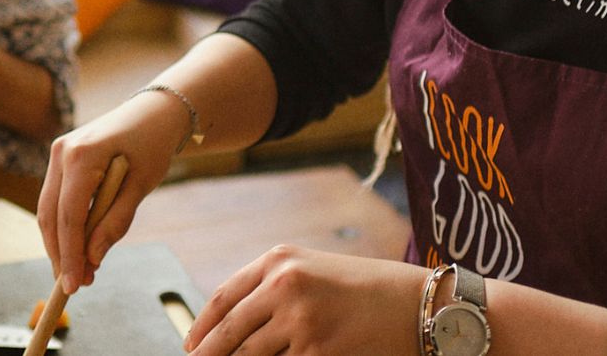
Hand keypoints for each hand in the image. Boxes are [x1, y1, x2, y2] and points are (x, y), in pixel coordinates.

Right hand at [36, 90, 190, 293]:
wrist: (155, 112)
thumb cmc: (153, 145)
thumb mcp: (141, 186)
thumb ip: (115, 221)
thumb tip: (92, 258)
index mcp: (82, 155)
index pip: (68, 215)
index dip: (70, 254)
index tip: (74, 284)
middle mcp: (62, 152)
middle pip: (50, 215)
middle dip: (61, 254)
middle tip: (75, 286)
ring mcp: (58, 153)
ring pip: (48, 210)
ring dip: (60, 243)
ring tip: (79, 273)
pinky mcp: (61, 158)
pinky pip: (56, 199)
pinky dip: (65, 225)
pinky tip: (78, 248)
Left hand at [185, 246, 423, 355]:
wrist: (416, 303)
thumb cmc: (366, 289)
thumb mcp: (314, 271)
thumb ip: (273, 288)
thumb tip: (233, 322)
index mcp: (279, 260)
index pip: (223, 298)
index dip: (201, 327)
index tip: (190, 345)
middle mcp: (283, 285)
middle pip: (229, 332)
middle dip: (208, 355)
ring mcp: (299, 321)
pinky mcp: (317, 351)